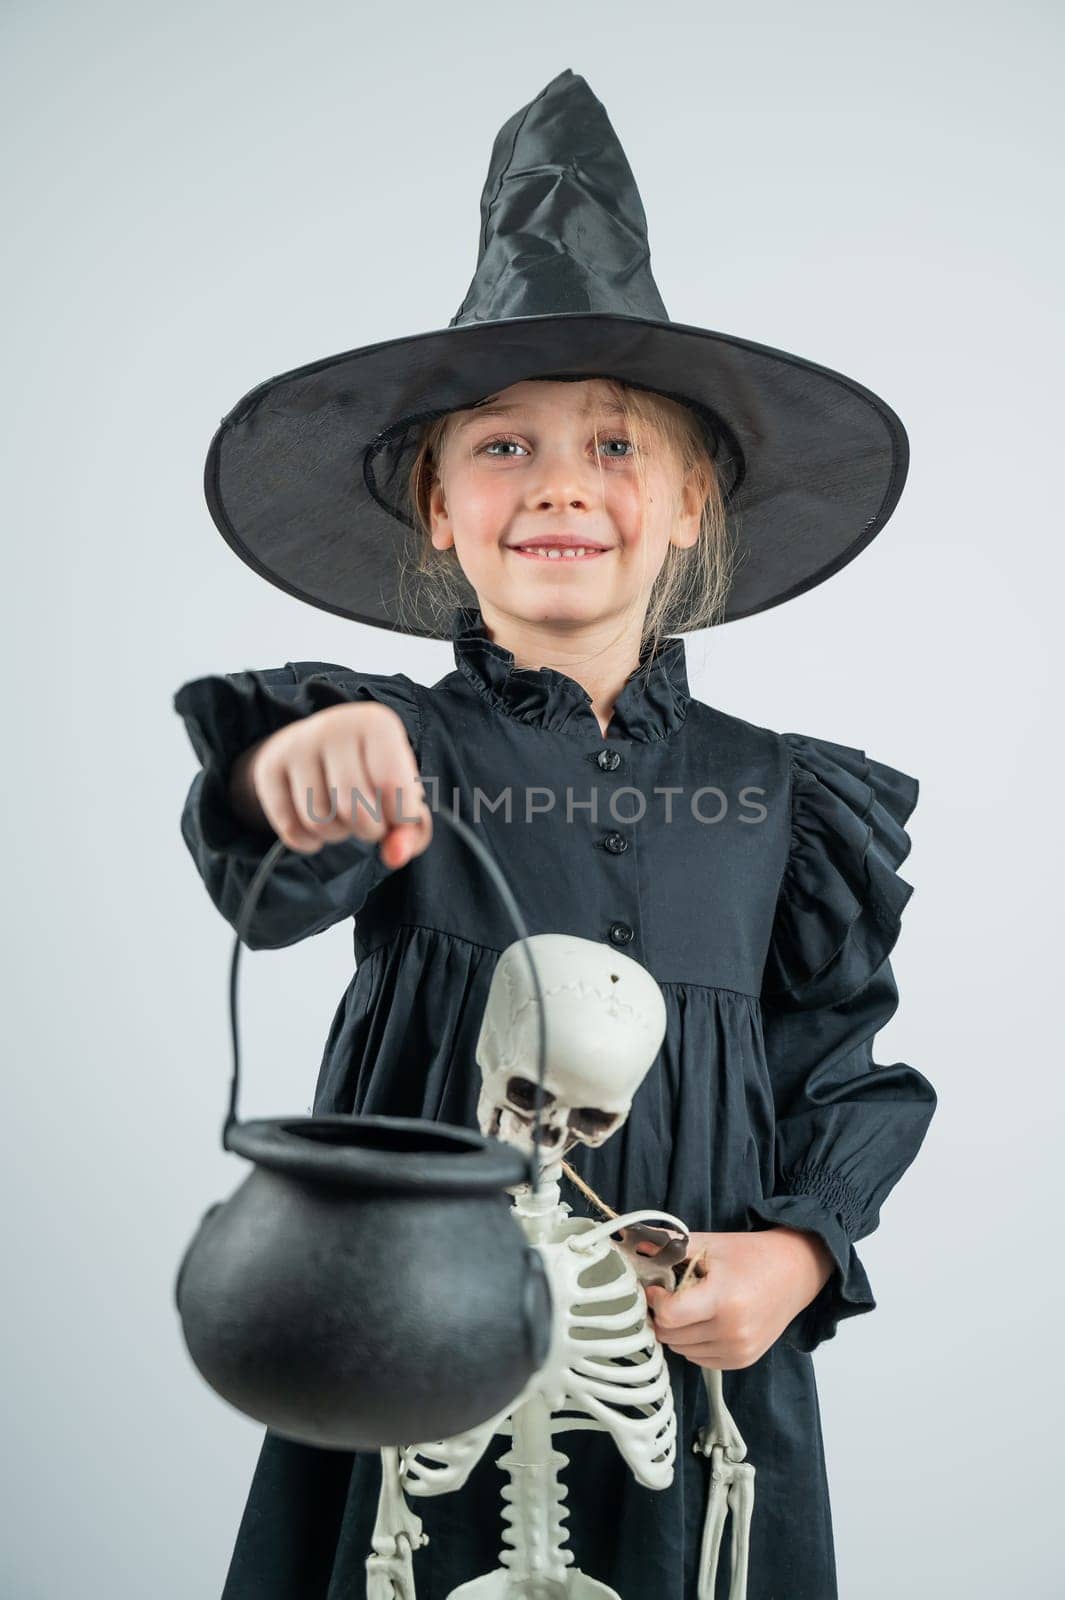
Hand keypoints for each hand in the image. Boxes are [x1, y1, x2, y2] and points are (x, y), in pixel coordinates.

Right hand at [230, 702, 431, 868]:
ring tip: (342, 818)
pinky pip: (290, 827)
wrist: (318, 745)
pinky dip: (308, 842)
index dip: (399, 817)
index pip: (394, 788)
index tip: (395, 811)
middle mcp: (334, 726)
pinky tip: (317, 830)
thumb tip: (394, 856)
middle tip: (368, 820)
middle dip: (367, 830)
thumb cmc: (371, 772)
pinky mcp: (268, 767)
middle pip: (354, 808)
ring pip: (319, 820)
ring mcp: (296, 745)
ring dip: (336, 835)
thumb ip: (412, 830)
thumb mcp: (402, 793)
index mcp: (377, 724)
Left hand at [643, 1227, 835, 1369]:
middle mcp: (732, 1331)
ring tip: (691, 1306)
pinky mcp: (742, 1361)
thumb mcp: (709, 1243)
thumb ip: (668, 1245)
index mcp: (723, 1298)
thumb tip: (629, 1242)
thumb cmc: (748, 1255)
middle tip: (670, 1295)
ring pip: (681, 1350)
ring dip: (677, 1331)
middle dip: (662, 1315)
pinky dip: (694, 1343)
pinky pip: (699, 1359)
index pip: (669, 1316)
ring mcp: (739, 1350)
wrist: (795, 1273)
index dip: (656, 1301)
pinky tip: (705, 1321)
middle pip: (671, 1335)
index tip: (658, 1287)